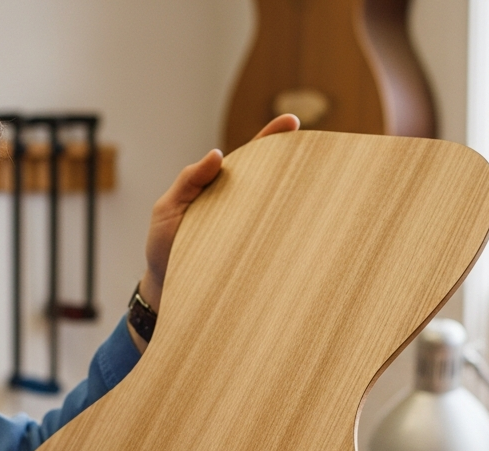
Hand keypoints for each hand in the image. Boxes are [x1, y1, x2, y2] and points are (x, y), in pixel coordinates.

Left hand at [139, 114, 299, 313]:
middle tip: (319, 150)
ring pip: (280, 211)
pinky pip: (276, 244)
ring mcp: (250, 233)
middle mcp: (241, 208)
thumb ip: (188, 181)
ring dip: (301, 200)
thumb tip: (217, 155)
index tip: (291, 122)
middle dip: (297, 163)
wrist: (164, 290)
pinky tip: (311, 230)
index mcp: (222, 190)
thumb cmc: (165, 247)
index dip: (270, 139)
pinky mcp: (255, 258)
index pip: (249, 159)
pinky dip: (292, 237)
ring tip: (323, 184)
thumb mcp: (167, 208)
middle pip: (273, 180)